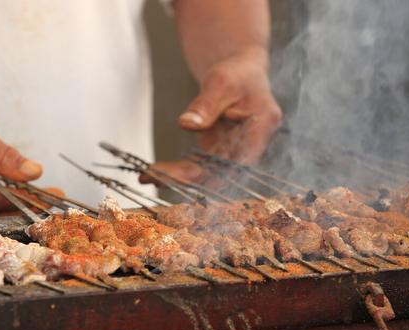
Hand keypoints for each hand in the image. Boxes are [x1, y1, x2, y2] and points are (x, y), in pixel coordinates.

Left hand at [149, 47, 281, 182]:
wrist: (239, 73)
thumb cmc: (236, 73)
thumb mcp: (221, 81)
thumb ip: (206, 104)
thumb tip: (187, 124)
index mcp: (262, 126)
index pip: (239, 161)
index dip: (212, 174)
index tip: (181, 176)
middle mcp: (250, 146)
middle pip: (219, 172)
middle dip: (185, 179)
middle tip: (152, 176)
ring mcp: (233, 153)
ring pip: (206, 174)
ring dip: (176, 179)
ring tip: (146, 176)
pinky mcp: (217, 154)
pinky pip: (197, 167)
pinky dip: (176, 171)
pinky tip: (153, 173)